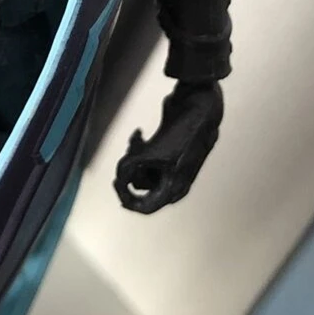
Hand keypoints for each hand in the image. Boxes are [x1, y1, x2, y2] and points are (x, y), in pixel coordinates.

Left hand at [114, 81, 223, 213]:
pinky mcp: (167, 152)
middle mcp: (173, 181)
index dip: (126, 198)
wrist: (198, 108)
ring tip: (136, 138)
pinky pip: (145, 157)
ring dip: (134, 153)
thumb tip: (118, 178)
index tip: (116, 183)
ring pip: (141, 168)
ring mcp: (170, 166)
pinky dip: (139, 146)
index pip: (145, 207)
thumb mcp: (150, 153)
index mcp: (174, 189)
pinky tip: (138, 132)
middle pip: (140, 184)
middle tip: (131, 151)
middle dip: (131, 167)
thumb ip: (128, 168)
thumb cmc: (181, 134)